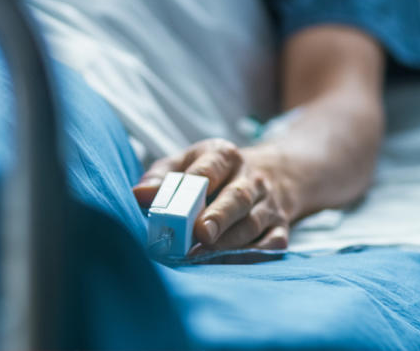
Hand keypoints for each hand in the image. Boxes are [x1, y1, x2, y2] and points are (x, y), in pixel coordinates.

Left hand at [133, 139, 297, 251]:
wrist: (269, 174)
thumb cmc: (212, 173)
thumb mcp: (185, 163)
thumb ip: (161, 177)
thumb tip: (139, 195)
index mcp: (225, 156)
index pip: (211, 167)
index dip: (197, 183)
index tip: (182, 204)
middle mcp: (251, 178)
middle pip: (237, 197)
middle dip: (219, 216)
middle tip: (201, 234)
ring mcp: (268, 203)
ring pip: (252, 223)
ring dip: (228, 242)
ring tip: (202, 256)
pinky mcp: (280, 227)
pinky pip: (271, 244)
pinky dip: (250, 256)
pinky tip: (226, 264)